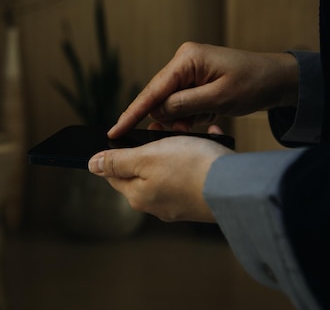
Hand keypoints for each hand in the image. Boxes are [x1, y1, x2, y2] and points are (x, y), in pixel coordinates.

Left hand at [88, 124, 233, 222]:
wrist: (237, 186)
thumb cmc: (190, 167)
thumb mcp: (146, 157)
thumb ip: (118, 162)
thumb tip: (92, 165)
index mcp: (138, 194)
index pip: (115, 173)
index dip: (119, 151)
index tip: (132, 134)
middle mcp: (157, 204)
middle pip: (145, 168)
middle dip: (155, 143)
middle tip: (167, 126)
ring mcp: (181, 203)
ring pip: (172, 166)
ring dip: (180, 145)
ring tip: (191, 132)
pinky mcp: (203, 199)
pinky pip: (196, 170)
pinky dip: (201, 152)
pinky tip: (210, 141)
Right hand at [108, 42, 297, 137]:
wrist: (278, 80)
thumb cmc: (253, 83)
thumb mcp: (219, 98)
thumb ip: (185, 105)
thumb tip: (157, 112)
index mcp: (186, 59)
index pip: (152, 90)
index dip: (132, 113)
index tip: (114, 131)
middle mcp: (183, 63)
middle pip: (159, 99)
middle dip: (171, 118)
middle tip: (189, 128)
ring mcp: (189, 73)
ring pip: (172, 106)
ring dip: (186, 119)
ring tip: (208, 119)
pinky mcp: (195, 83)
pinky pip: (184, 106)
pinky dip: (194, 116)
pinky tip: (211, 115)